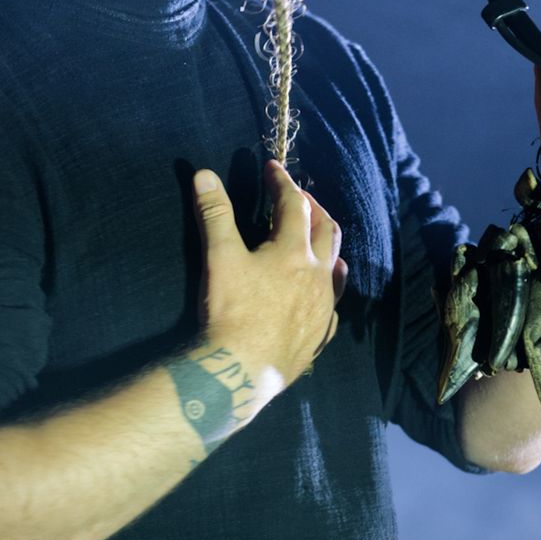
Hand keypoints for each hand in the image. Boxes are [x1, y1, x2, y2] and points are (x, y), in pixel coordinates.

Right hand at [192, 161, 347, 387]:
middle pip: (325, 229)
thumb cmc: (231, 311)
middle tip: (297, 197)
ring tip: (317, 236)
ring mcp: (323, 306)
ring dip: (326, 244)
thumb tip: (205, 174)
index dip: (282, 182)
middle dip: (312, 207)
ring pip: (335, 266)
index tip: (273, 168)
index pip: (293, 204)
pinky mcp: (321, 333)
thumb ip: (214, 213)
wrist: (242, 372)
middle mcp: (317, 275)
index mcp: (293, 251)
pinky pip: (333, 304)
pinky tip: (323, 289)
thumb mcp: (219, 257)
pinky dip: (329, 286)